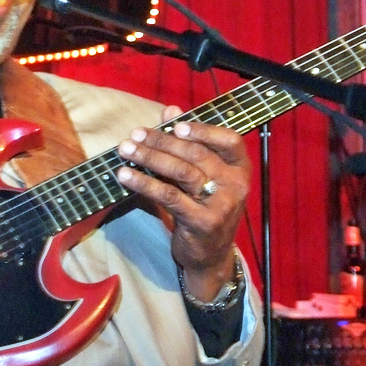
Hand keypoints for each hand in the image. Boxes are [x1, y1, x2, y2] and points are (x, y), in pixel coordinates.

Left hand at [114, 106, 250, 300]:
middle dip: (161, 141)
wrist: (210, 256)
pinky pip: (169, 196)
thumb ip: (188, 142)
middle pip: (197, 154)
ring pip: (182, 172)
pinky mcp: (202, 222)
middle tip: (134, 135)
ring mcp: (221, 204)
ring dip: (150, 158)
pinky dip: (144, 183)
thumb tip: (171, 110)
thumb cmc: (205, 207)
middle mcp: (236, 185)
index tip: (174, 125)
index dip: (203, 130)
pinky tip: (125, 175)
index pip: (230, 140)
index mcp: (240, 168)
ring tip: (125, 150)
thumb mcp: (203, 175)